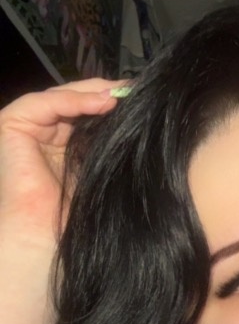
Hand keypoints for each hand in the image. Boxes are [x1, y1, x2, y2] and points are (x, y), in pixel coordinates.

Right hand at [0, 79, 122, 252]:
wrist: (47, 233)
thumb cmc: (75, 212)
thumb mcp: (99, 167)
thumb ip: (109, 140)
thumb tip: (138, 115)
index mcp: (62, 144)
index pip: (86, 112)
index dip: (111, 102)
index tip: (140, 98)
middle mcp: (43, 133)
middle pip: (74, 100)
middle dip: (104, 92)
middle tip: (133, 89)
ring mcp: (26, 128)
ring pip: (61, 96)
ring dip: (93, 93)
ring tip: (120, 95)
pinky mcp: (12, 125)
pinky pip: (46, 102)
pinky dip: (74, 99)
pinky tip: (102, 102)